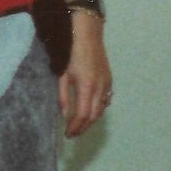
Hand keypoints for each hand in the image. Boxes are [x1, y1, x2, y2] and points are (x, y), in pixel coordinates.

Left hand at [58, 14, 111, 136]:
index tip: (68, 135)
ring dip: (90, 120)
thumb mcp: (62, 75)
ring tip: (79, 126)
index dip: (75, 127)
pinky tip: (89, 112)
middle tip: (72, 134)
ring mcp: (107, 83)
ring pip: (101, 109)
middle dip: (83, 127)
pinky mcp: (109, 79)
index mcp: (87, 87)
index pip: (82, 115)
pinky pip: (105, 100)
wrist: (87, 35)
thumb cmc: (71, 53)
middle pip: (93, 115)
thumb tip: (65, 115)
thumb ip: (63, 96)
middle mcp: (100, 87)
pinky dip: (97, 110)